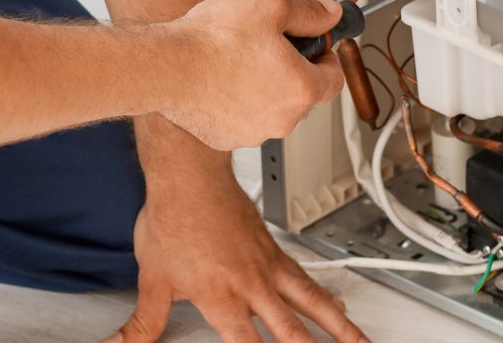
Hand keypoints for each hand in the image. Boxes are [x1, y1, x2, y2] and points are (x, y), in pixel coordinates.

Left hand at [111, 177, 366, 342]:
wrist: (191, 175)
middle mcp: (253, 286)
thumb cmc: (173, 220)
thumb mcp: (153, 279)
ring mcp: (269, 267)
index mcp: (223, 301)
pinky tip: (337, 302)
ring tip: (359, 342)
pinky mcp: (274, 249)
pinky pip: (306, 278)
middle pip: (293, 332)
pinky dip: (326, 295)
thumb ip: (144, 322)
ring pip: (313, 303)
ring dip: (340, 326)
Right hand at [160, 0, 344, 150]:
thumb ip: (308, 12)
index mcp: (301, 89)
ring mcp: (254, 133)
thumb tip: (330, 14)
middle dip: (290, 70)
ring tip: (236, 61)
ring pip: (271, 107)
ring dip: (263, 87)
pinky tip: (219, 80)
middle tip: (265, 45)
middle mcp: (283, 119)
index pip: (334, 79)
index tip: (313, 46)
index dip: (326, 57)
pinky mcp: (226, 139)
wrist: (166, 66)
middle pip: (301, 94)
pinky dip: (236, 103)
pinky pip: (242, 119)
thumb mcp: (270, 6)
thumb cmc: (212, 40)